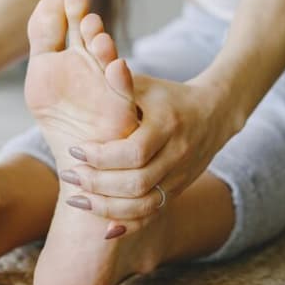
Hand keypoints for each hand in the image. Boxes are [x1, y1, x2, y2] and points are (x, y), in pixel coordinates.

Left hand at [59, 74, 243, 236]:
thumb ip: (117, 80)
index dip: (102, 156)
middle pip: (137, 182)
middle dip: (98, 184)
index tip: (76, 150)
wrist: (215, 113)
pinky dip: (128, 224)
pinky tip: (103, 228)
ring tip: (76, 200)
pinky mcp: (177, 191)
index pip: (134, 151)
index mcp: (168, 124)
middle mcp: (177, 154)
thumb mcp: (144, 84)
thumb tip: (87, 56)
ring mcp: (180, 176)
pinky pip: (153, 215)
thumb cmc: (166, 95)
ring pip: (145, 204)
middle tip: (69, 176)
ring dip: (107, 208)